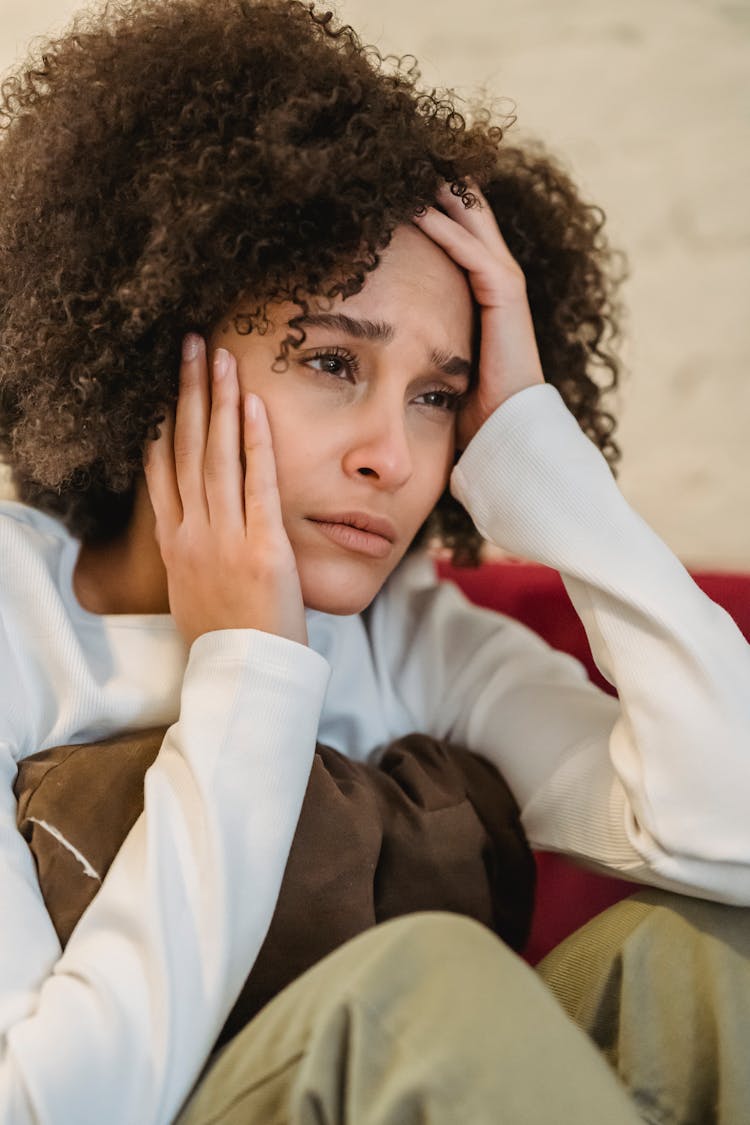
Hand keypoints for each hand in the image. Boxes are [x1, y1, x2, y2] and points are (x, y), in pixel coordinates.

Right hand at [143, 335, 306, 648]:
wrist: (244, 677)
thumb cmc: (225, 637)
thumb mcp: (192, 590)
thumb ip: (192, 552)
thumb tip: (193, 530)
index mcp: (174, 543)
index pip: (162, 468)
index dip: (164, 419)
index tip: (167, 383)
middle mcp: (191, 534)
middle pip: (186, 448)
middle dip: (187, 391)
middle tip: (190, 344)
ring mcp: (223, 538)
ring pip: (216, 456)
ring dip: (217, 401)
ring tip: (218, 355)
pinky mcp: (261, 547)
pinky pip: (258, 484)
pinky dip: (255, 442)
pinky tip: (253, 404)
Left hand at [412, 179, 544, 452]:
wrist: (505, 432)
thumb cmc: (469, 407)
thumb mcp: (433, 360)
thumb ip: (415, 337)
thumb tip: (368, 338)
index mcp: (480, 290)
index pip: (454, 229)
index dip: (428, 201)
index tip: (391, 180)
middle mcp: (496, 278)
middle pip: (465, 212)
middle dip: (434, 182)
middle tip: (398, 155)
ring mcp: (504, 283)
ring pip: (470, 220)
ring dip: (438, 192)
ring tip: (405, 165)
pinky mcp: (506, 294)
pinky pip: (470, 251)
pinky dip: (445, 228)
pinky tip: (416, 209)